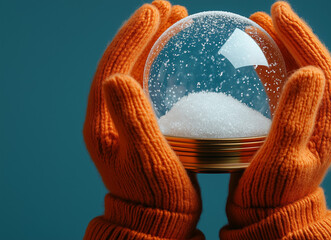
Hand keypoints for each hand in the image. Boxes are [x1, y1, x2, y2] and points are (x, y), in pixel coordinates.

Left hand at [83, 1, 202, 238]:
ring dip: (151, 44)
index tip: (155, 10)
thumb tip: (117, 77)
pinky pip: (146, 84)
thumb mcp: (148, 159)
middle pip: (122, 62)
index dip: (133, 36)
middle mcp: (110, 116)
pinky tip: (176, 57)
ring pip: (135, 70)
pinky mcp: (140, 124)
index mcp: (105, 122)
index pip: (113, 66)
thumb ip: (133, 119)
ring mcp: (124, 120)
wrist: (159, 221)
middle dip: (143, 32)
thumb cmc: (159, 196)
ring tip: (174, 22)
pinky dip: (159, 64)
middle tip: (169, 9)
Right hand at [221, 2, 330, 238]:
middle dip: (290, 35)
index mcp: (328, 120)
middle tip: (265, 14)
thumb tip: (309, 69)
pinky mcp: (292, 122)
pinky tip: (257, 59)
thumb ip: (296, 116)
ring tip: (258, 28)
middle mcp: (324, 115)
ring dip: (281, 47)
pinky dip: (273, 68)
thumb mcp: (283, 157)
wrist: (267, 214)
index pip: (319, 65)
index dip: (300, 35)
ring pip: (298, 71)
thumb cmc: (271, 192)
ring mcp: (309, 118)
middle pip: (311, 62)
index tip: (277, 11)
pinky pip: (285, 86)